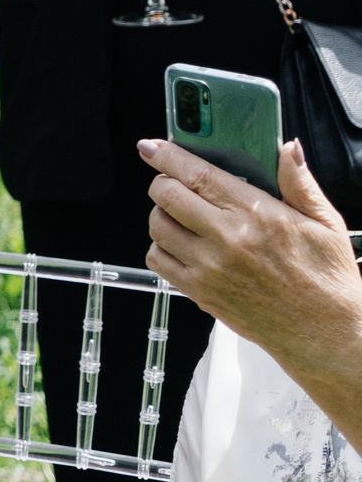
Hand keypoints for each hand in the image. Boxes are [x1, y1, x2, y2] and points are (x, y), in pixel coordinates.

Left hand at [141, 135, 361, 362]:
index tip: (153, 147)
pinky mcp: (200, 292)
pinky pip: (158, 259)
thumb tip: (289, 148)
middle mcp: (227, 238)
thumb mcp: (325, 223)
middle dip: (163, 182)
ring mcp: (209, 267)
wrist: (327, 334)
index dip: (167, 155)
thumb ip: (300, 182)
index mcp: (256, 214)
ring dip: (162, 214)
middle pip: (166, 194)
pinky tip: (183, 245)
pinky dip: (161, 247)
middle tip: (173, 183)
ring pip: (157, 225)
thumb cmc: (328, 280)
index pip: (196, 173)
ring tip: (182, 216)